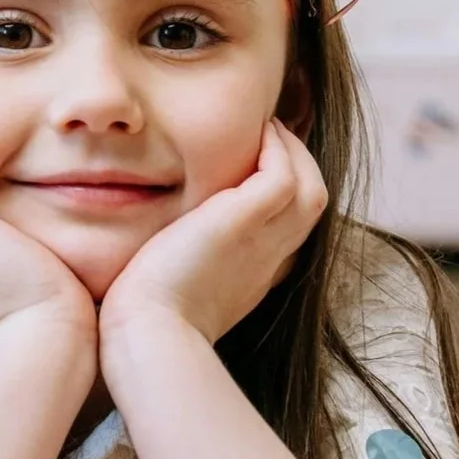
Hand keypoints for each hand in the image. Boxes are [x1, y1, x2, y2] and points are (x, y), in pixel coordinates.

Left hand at [97, 120, 327, 345]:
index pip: (288, 235)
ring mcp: (263, 241)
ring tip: (271, 128)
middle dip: (300, 168)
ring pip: (311, 188)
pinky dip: (278, 149)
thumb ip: (183, 272)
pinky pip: (284, 174)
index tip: (260, 175)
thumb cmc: (148, 319)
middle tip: (276, 140)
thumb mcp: (178, 294)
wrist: (149, 330)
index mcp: (255, 279)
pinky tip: (259, 132)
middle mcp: (268, 260)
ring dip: (295, 153)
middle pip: (311, 207)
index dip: (284, 203)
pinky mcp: (245, 220)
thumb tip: (157, 262)